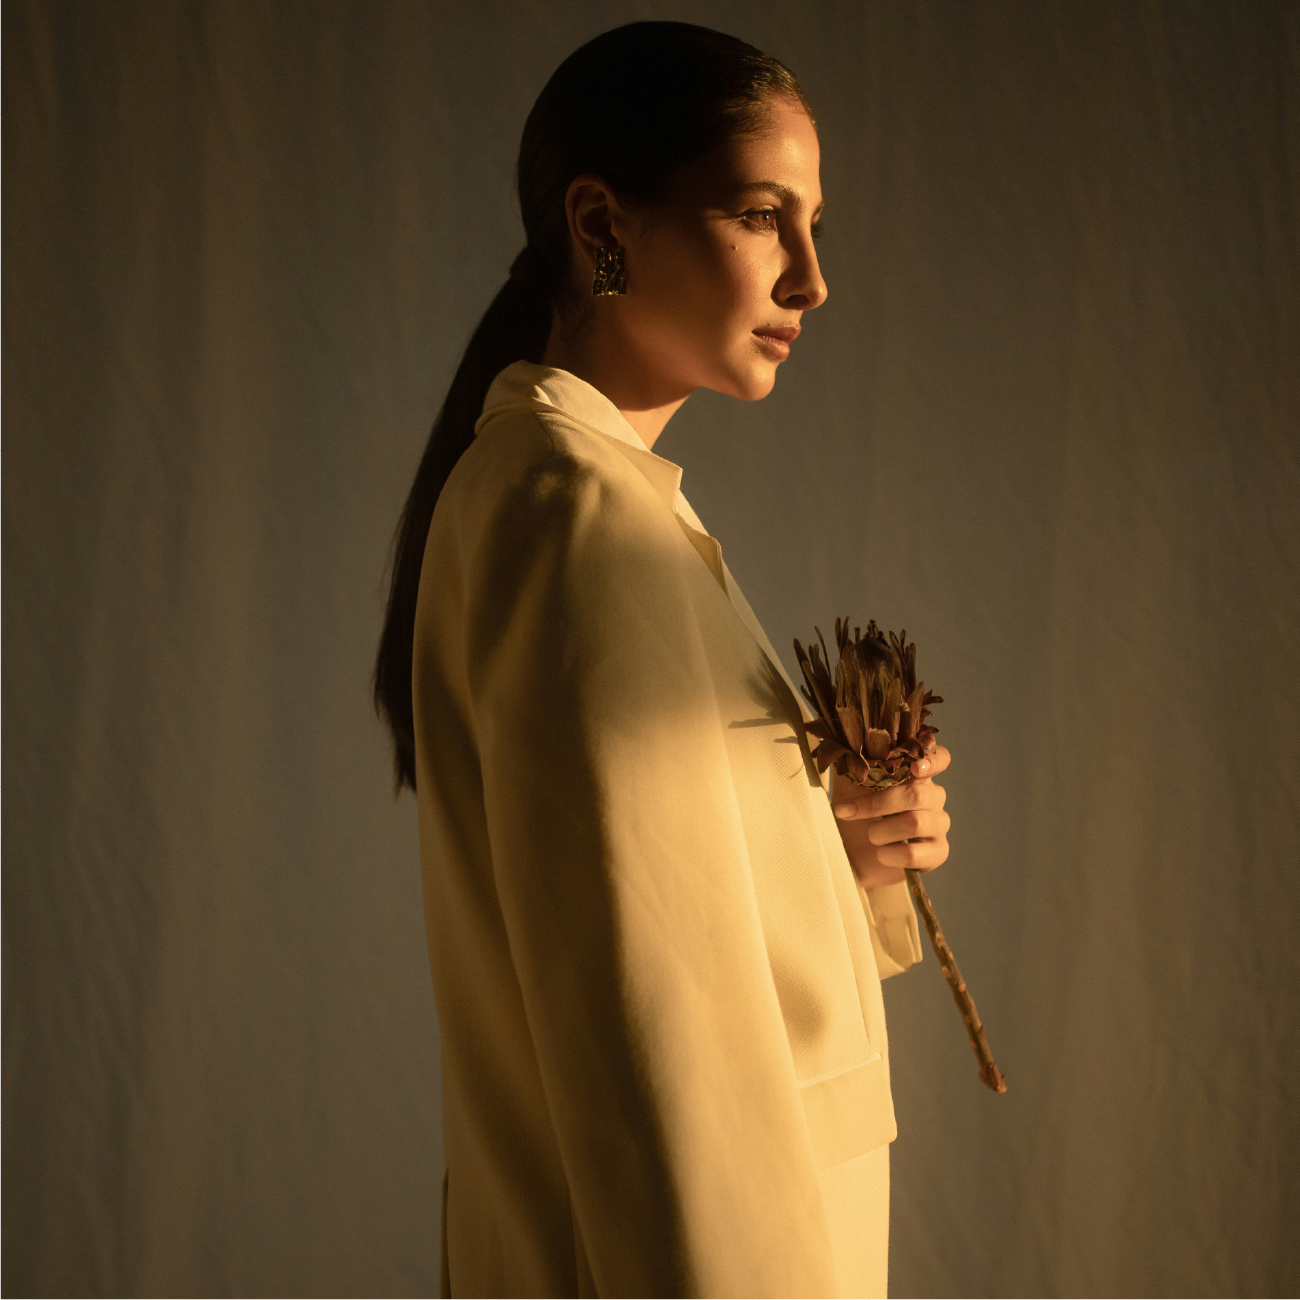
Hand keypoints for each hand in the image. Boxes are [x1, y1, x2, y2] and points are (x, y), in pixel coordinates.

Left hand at [830, 745, 951, 889]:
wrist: (849, 851)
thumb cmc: (853, 810)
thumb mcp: (848, 782)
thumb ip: (856, 761)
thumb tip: (851, 743)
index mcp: (915, 775)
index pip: (940, 758)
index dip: (932, 761)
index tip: (914, 768)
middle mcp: (933, 797)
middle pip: (918, 794)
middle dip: (877, 804)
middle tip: (847, 811)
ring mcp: (938, 825)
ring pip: (915, 823)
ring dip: (880, 831)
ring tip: (869, 835)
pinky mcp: (937, 852)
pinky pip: (915, 853)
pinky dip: (890, 854)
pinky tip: (881, 853)